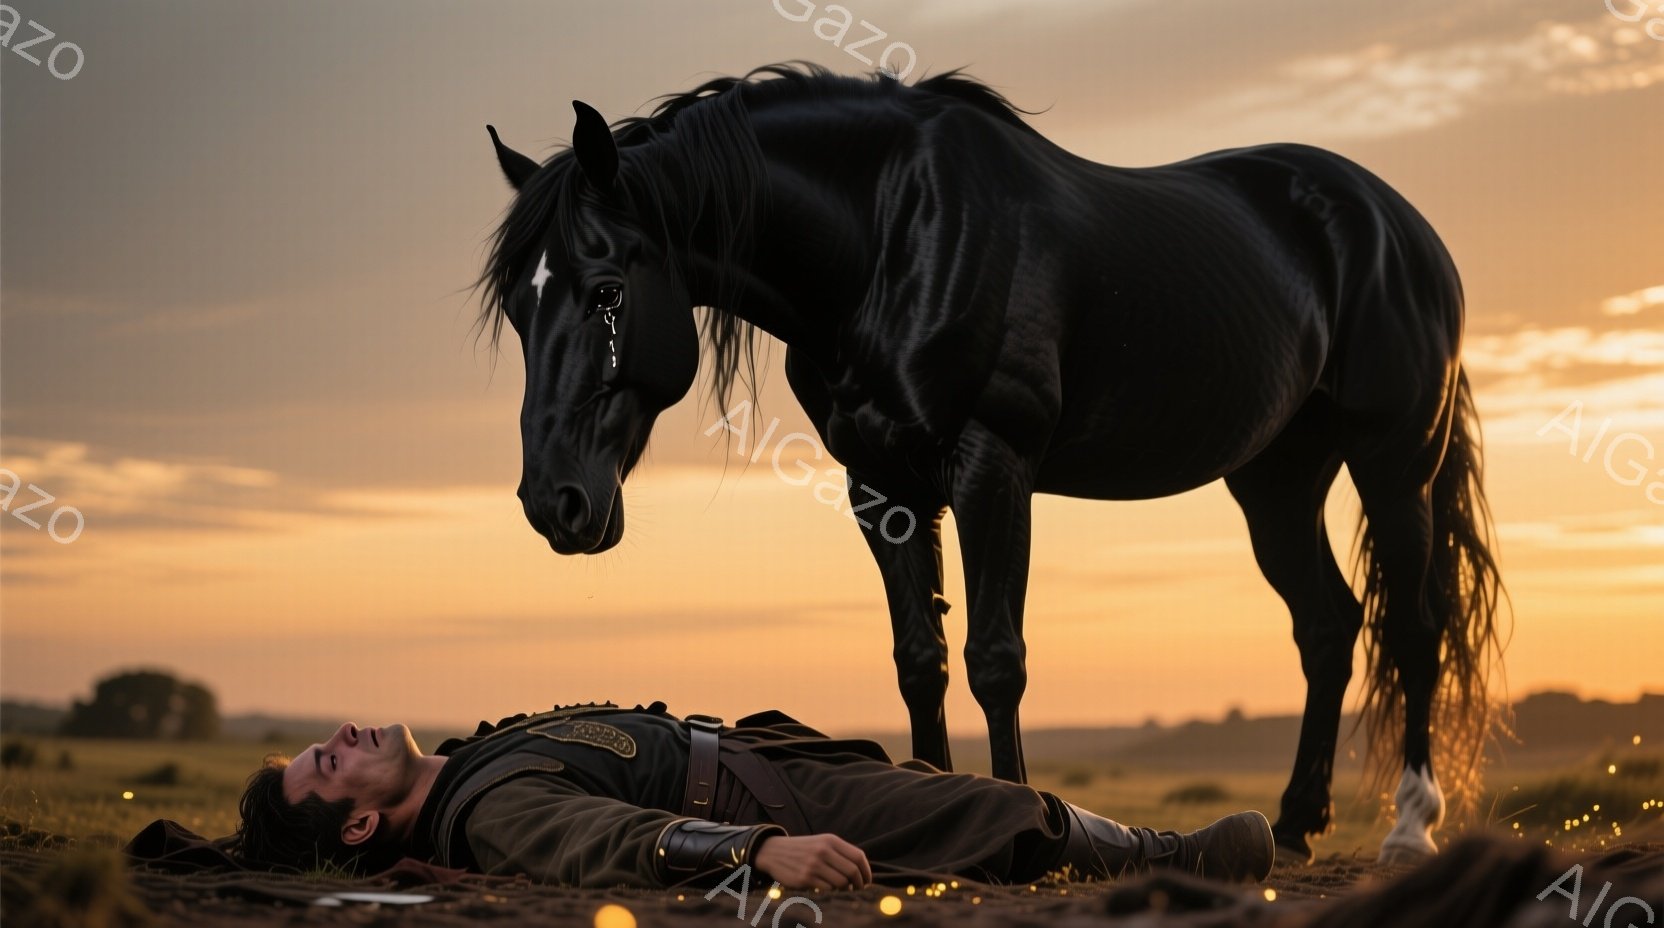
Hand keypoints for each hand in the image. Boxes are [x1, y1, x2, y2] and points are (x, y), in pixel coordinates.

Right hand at [753, 833, 871, 889]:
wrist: (773, 851)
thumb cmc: (803, 849)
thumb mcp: (821, 843)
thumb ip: (840, 853)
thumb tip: (861, 872)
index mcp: (830, 840)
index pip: (858, 856)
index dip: (866, 871)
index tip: (867, 881)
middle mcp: (823, 850)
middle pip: (852, 871)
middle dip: (859, 884)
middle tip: (857, 889)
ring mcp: (814, 865)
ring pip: (841, 883)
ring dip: (845, 889)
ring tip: (841, 890)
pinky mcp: (805, 878)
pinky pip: (827, 889)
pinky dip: (831, 892)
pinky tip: (827, 889)